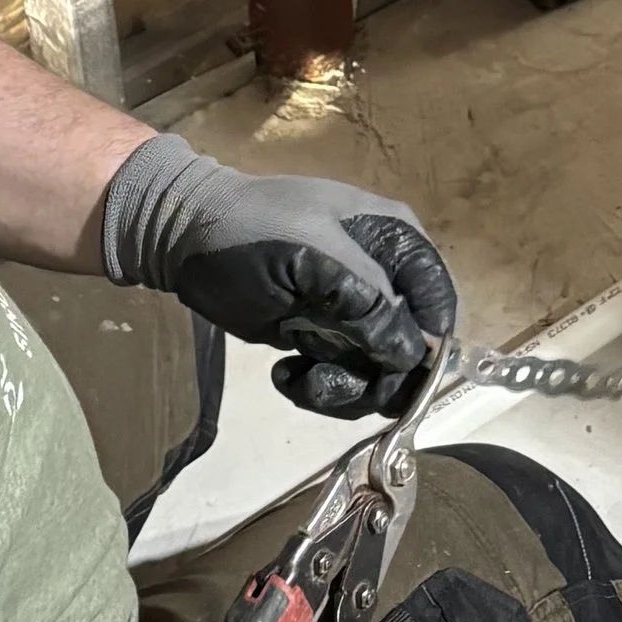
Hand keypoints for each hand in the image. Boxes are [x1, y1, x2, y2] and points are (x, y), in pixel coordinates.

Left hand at [98, 132, 456, 415]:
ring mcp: (351, 311)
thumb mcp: (313, 260)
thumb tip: (412, 355)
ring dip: (341, 389)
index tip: (396, 379)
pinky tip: (284, 371)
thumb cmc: (251, 232)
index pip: (439, 305)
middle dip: (374, 378)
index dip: (427, 349)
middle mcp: (383, 279)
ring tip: (298, 376)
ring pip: (375, 373)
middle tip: (328, 382)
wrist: (181, 237)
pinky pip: (340, 378)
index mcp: (396, 243)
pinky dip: (316, 386)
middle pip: (410, 350)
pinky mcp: (319, 336)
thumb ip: (368, 305)